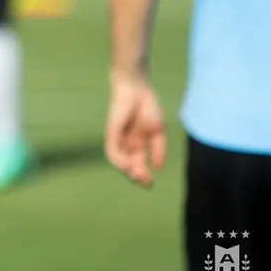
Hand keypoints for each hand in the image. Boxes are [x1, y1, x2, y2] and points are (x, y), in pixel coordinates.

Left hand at [105, 69, 165, 186]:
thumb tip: (158, 167)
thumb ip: (158, 148)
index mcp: (138, 142)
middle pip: (129, 164)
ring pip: (119, 160)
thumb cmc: (147, 105)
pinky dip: (119, 160)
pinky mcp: (112, 131)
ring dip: (128, 170)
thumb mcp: (157, 130)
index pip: (138, 163)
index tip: (151, 182)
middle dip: (137, 175)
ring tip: (138, 176)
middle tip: (146, 182)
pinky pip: (112, 149)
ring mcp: (119, 137)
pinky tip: (128, 166)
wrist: (137, 88)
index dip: (143, 174)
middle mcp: (126, 142)